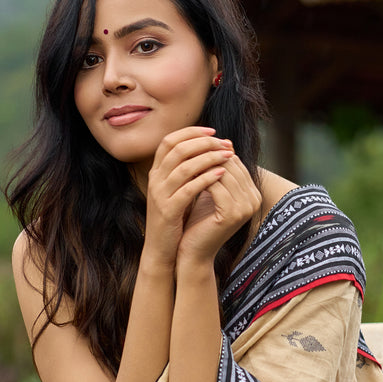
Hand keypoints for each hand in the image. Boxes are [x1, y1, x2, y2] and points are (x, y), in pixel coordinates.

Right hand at [143, 127, 234, 267]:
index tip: (213, 132)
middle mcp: (155, 180)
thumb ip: (189, 171)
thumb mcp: (179, 190)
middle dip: (204, 143)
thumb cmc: (175, 219)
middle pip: (178, 149)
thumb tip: (212, 149)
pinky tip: (221, 175)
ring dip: (209, 158)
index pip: (170, 141)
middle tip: (224, 143)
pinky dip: (206, 179)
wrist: (161, 249)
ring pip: (184, 167)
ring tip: (228, 155)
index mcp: (156, 172)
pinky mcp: (168, 211)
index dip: (191, 132)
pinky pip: (188, 189)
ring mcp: (159, 195)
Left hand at [177, 151, 261, 265]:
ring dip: (201, 163)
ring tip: (183, 157)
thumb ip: (219, 170)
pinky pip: (215, 186)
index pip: (234, 162)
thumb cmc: (200, 221)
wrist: (194, 251)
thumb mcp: (212, 191)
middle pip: (230, 164)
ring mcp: (246, 208)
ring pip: (223, 172)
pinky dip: (199, 177)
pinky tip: (184, 173)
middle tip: (186, 147)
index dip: (213, 151)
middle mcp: (254, 200)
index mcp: (253, 194)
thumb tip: (224, 139)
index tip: (192, 144)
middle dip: (207, 154)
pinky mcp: (233, 214)